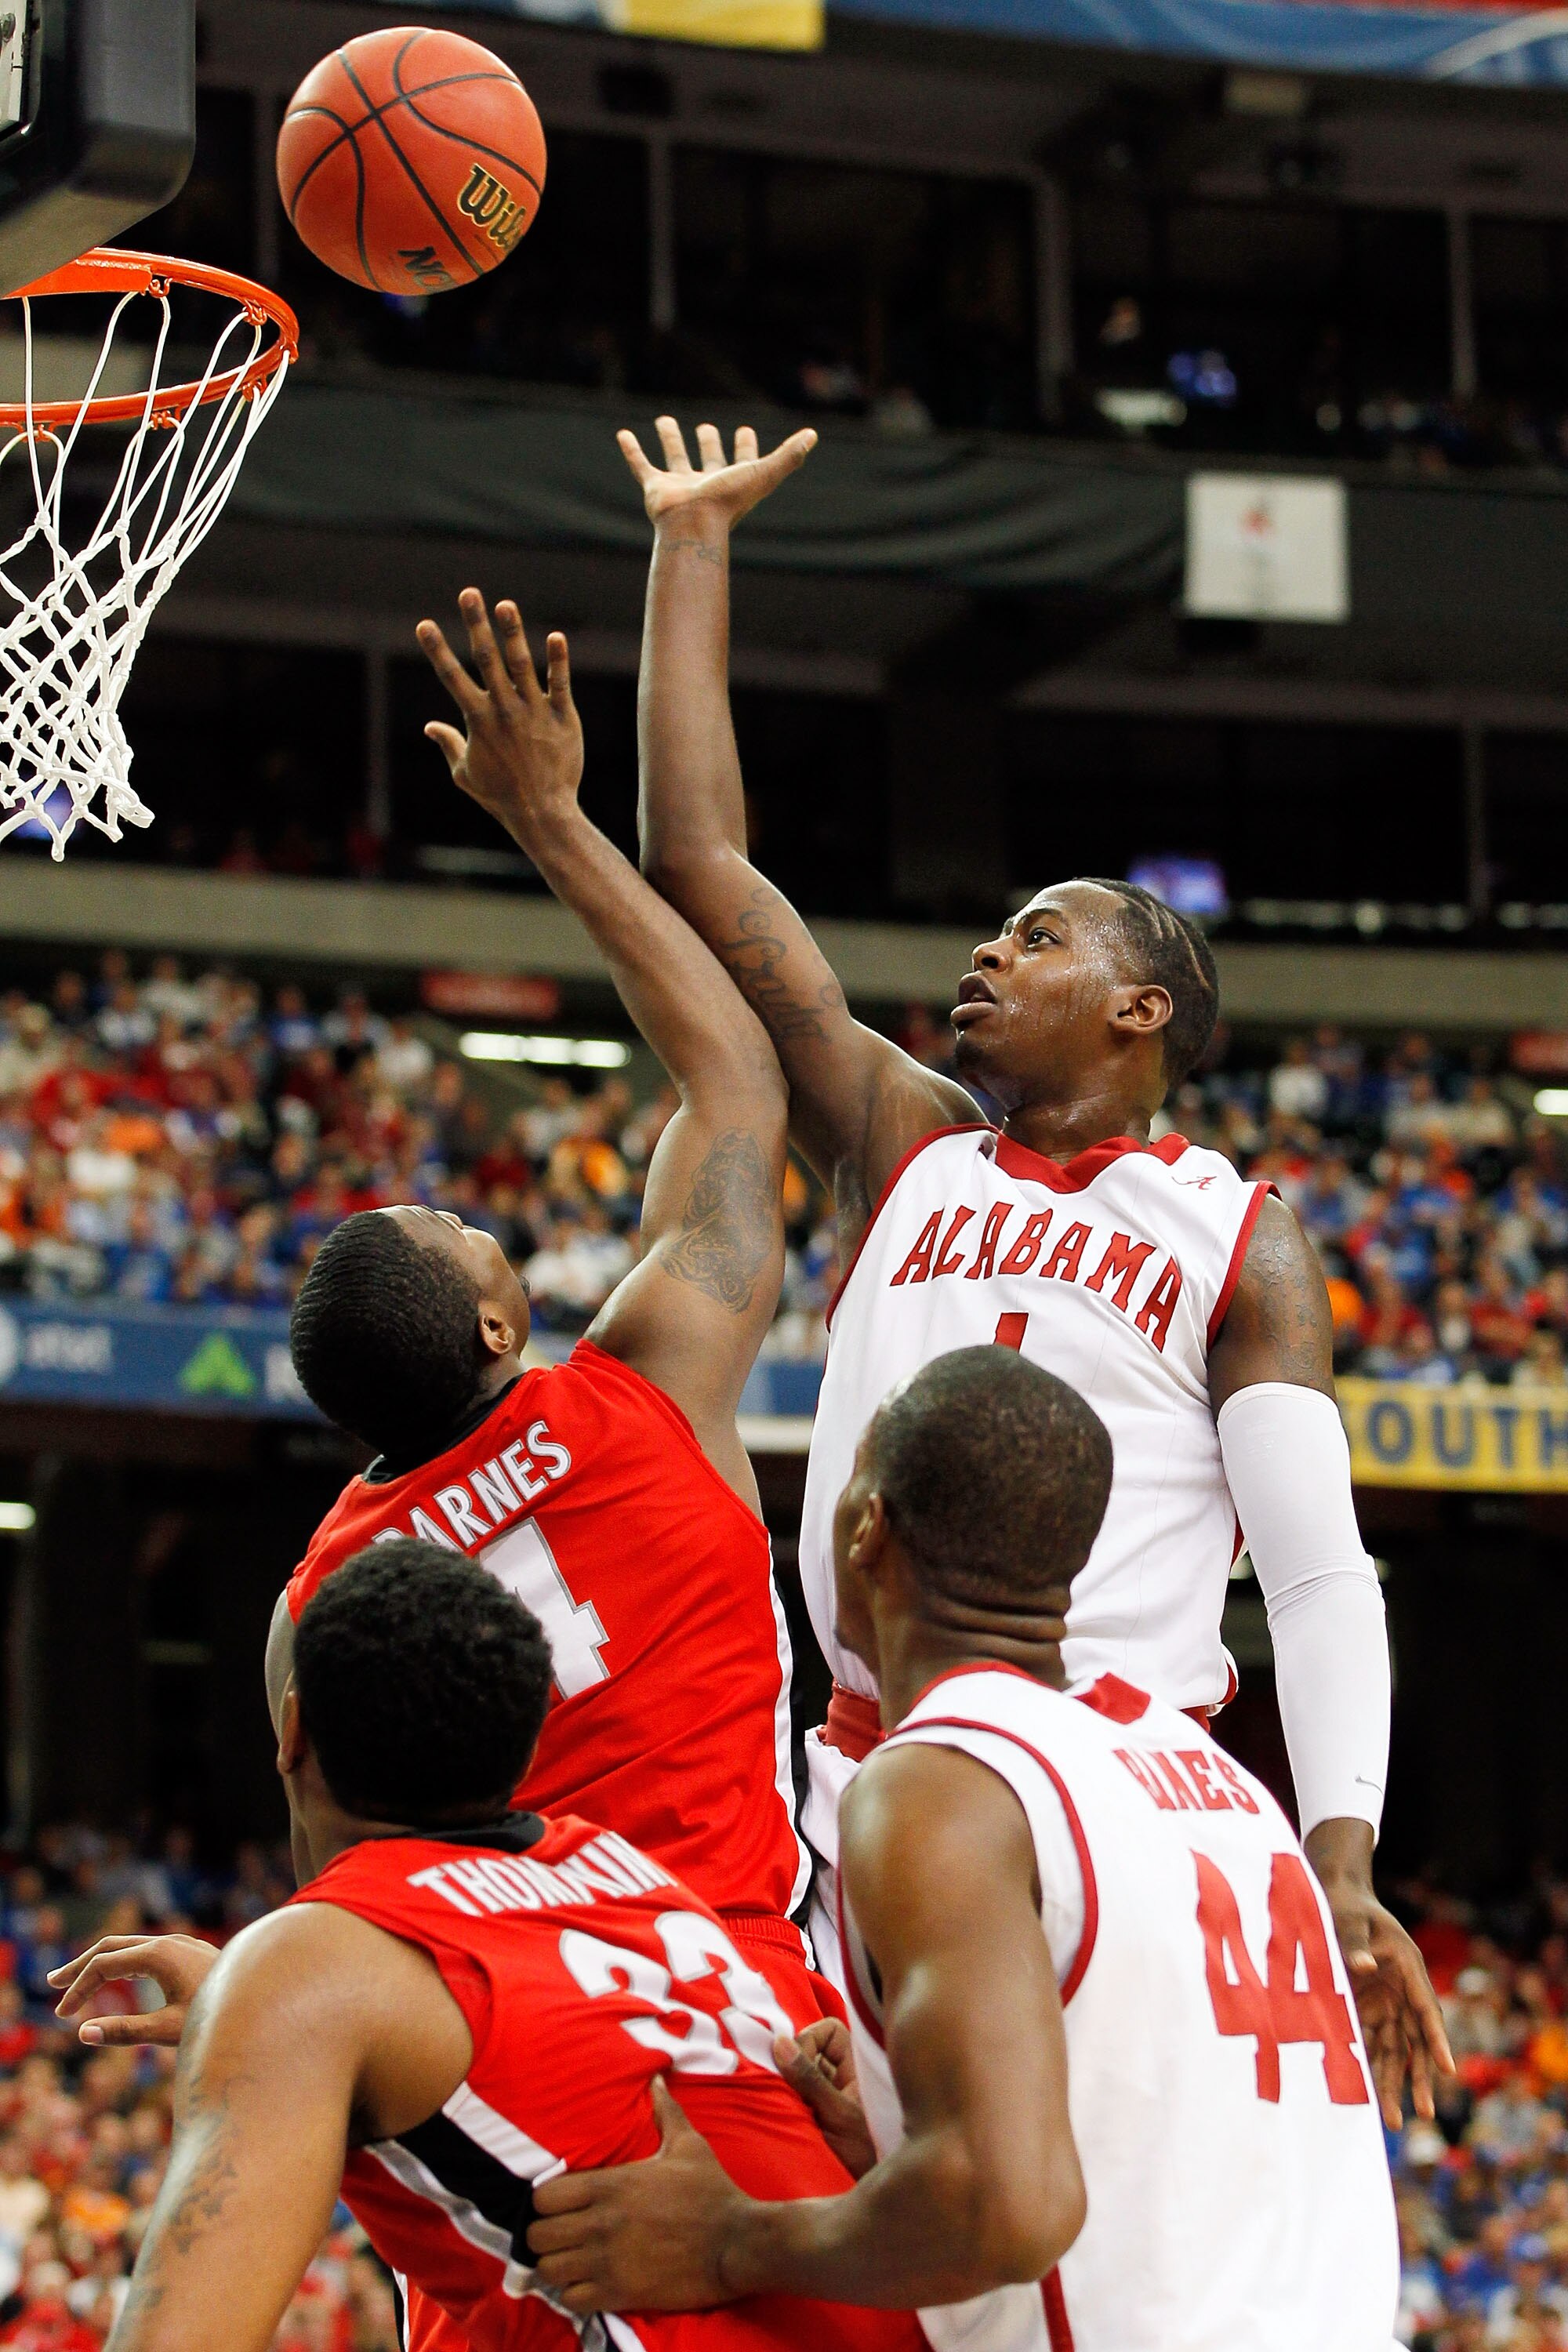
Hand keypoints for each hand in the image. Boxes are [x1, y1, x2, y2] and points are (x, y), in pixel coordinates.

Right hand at [49, 1932, 220, 2047]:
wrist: (267, 1996)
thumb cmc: (220, 2017)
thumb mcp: (169, 2030)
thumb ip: (125, 2032)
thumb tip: (83, 2033)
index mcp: (158, 1955)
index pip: (104, 1964)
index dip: (79, 1987)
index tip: (64, 2015)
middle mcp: (167, 1942)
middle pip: (111, 1946)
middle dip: (81, 1965)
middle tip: (53, 1984)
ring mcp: (179, 1944)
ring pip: (129, 1946)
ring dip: (100, 1962)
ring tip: (78, 1980)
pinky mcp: (188, 1952)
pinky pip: (145, 1950)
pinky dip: (121, 1962)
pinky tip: (116, 1977)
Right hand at [417, 593, 582, 853]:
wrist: (543, 812)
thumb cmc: (500, 796)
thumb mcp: (465, 774)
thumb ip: (448, 744)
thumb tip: (429, 726)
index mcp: (478, 721)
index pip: (451, 678)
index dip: (437, 649)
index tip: (423, 624)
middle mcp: (505, 710)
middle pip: (487, 659)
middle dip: (476, 624)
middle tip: (468, 593)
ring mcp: (535, 712)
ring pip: (522, 665)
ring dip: (513, 632)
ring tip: (505, 604)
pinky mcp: (563, 718)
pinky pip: (560, 684)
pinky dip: (558, 661)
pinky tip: (556, 637)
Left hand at [528, 2077, 750, 2313]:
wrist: (736, 2242)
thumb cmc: (711, 2190)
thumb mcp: (688, 2145)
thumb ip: (665, 2111)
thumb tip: (658, 2078)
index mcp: (611, 2184)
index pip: (543, 2197)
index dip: (544, 2203)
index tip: (558, 2206)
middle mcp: (601, 2222)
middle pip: (538, 2236)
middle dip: (543, 2237)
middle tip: (559, 2236)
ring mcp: (608, 2260)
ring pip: (549, 2270)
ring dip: (555, 2267)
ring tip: (568, 2262)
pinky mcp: (620, 2292)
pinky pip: (572, 2300)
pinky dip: (573, 2294)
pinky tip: (586, 2284)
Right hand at [618, 417, 816, 536]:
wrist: (693, 523)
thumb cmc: (729, 501)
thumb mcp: (765, 473)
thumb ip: (789, 455)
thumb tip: (813, 435)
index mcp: (733, 481)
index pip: (742, 460)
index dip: (745, 446)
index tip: (745, 430)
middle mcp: (707, 484)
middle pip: (708, 460)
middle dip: (708, 443)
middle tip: (706, 427)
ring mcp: (680, 486)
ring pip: (675, 458)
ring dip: (670, 440)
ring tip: (664, 421)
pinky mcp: (656, 488)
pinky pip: (641, 466)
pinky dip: (631, 452)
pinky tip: (623, 435)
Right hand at [773, 2018, 875, 2179]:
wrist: (873, 2203)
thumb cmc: (865, 2157)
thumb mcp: (838, 2117)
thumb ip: (810, 2081)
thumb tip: (780, 2042)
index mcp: (855, 2071)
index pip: (829, 2032)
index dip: (811, 2038)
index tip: (797, 2062)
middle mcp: (840, 2082)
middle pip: (809, 2052)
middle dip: (790, 2063)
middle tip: (777, 2083)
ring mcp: (825, 2102)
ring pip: (797, 2077)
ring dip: (784, 2085)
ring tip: (775, 2100)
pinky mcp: (811, 2122)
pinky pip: (792, 2100)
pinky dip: (781, 2103)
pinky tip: (774, 2114)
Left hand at [1319, 1873, 1453, 2129]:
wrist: (1337, 1900)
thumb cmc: (1347, 1906)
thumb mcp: (1350, 1919)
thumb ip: (1354, 1943)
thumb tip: (1361, 1967)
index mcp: (1408, 1966)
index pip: (1427, 2009)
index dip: (1437, 2040)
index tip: (1448, 2069)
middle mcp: (1403, 1990)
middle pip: (1416, 2040)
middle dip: (1420, 2077)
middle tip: (1424, 2113)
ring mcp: (1386, 2002)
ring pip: (1395, 2050)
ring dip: (1395, 2083)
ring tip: (1396, 2122)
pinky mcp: (1367, 2008)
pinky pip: (1371, 2043)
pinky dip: (1370, 2068)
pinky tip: (1367, 2098)